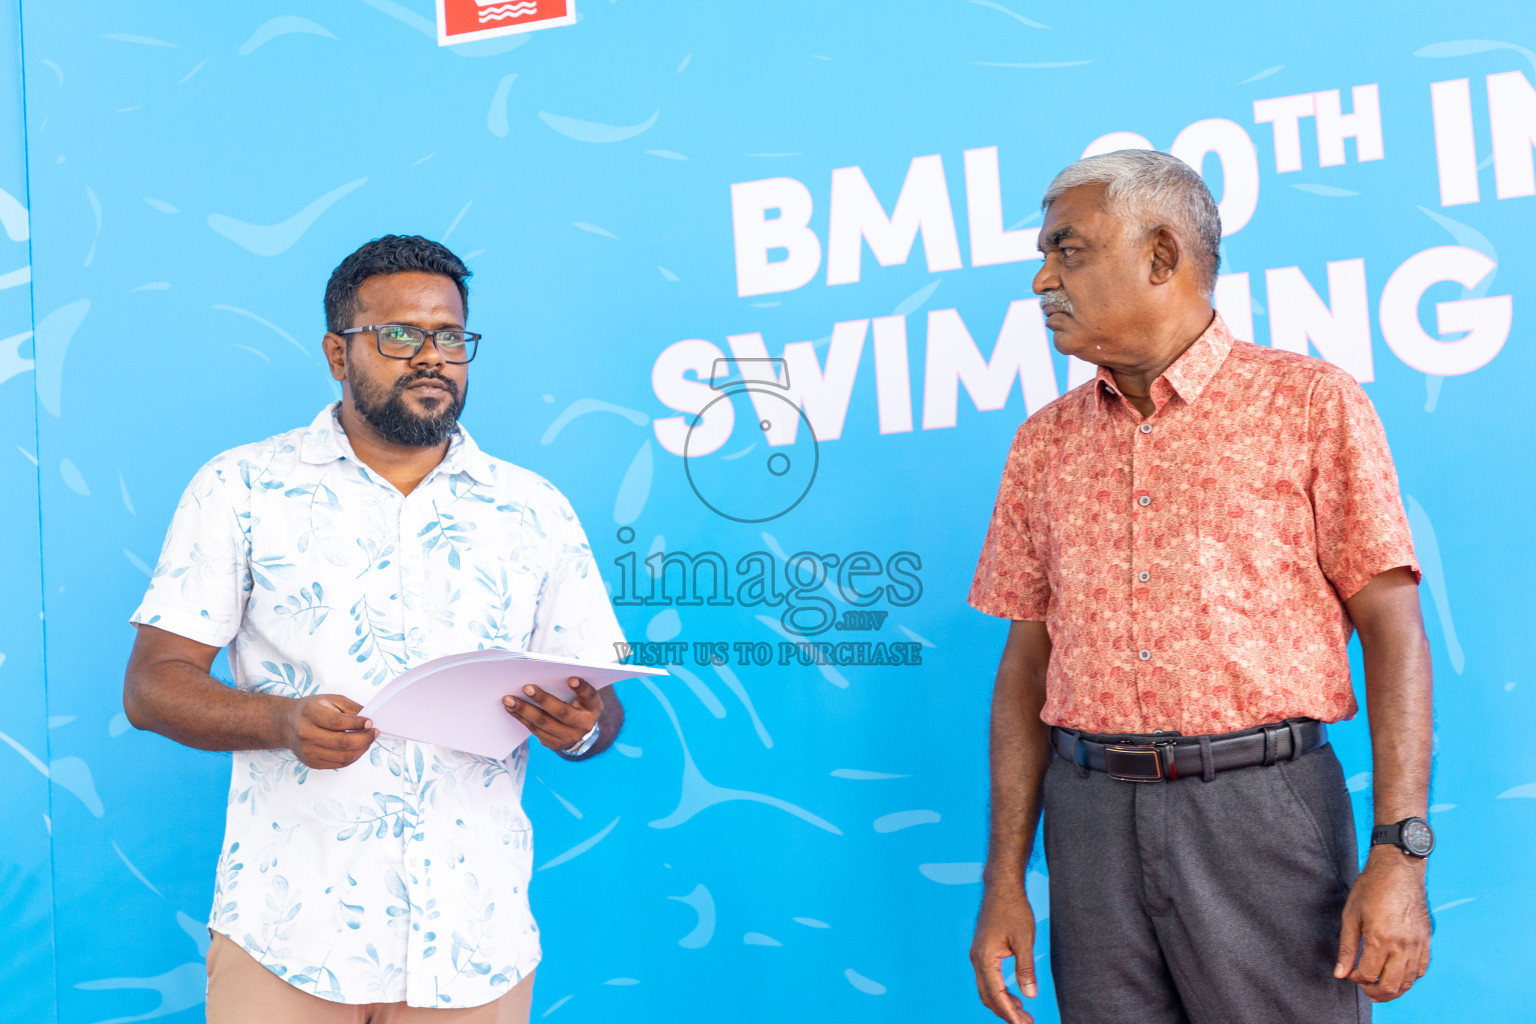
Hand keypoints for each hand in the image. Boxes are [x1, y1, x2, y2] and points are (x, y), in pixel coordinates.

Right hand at [280, 694, 376, 768]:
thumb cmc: (313, 709)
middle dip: (364, 739)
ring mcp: (308, 751)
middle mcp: (306, 734)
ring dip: (362, 749)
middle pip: (342, 743)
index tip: (370, 722)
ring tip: (368, 740)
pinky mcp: (312, 762)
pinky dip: (353, 757)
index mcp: (311, 713)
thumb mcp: (332, 700)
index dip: (357, 724)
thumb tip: (370, 721)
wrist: (287, 724)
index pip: (337, 722)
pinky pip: (340, 764)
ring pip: (344, 756)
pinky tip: (357, 748)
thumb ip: (352, 708)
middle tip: (374, 733)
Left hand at [503, 677, 602, 753]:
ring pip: (543, 723)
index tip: (571, 679)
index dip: (582, 688)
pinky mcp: (553, 743)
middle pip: (561, 712)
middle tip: (526, 687)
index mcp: (593, 708)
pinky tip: (511, 709)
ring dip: (524, 710)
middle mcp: (583, 725)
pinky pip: (534, 730)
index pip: (590, 696)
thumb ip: (573, 687)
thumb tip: (545, 673)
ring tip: (508, 699)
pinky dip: (521, 718)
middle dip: (543, 699)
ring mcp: (567, 737)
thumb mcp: (583, 697)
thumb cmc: (578, 706)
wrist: (579, 734)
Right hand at [970, 884, 1038, 1023]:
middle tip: (1027, 1023)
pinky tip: (1016, 997)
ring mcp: (978, 955)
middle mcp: (977, 959)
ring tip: (1024, 1014)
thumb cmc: (1013, 910)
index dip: (1009, 1014)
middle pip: (988, 996)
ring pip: (987, 989)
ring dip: (1003, 1004)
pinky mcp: (983, 952)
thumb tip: (1030, 995)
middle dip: (1006, 1013)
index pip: (996, 995)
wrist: (1001, 887)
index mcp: (985, 958)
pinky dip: (1001, 992)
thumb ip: (1026, 969)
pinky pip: (989, 979)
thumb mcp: (1024, 940)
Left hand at [1334, 847, 1430, 1000]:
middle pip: (1391, 984)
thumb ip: (1347, 948)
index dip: (1356, 978)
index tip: (1350, 973)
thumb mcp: (1351, 916)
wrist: (1398, 868)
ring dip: (1393, 990)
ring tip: (1379, 987)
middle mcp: (1403, 945)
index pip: (1369, 974)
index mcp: (1381, 938)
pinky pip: (1422, 968)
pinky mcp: (1426, 939)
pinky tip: (1398, 975)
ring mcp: (1418, 943)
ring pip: (1409, 981)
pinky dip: (1410, 978)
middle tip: (1364, 988)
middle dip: (1374, 992)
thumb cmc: (1371, 887)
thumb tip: (1340, 973)